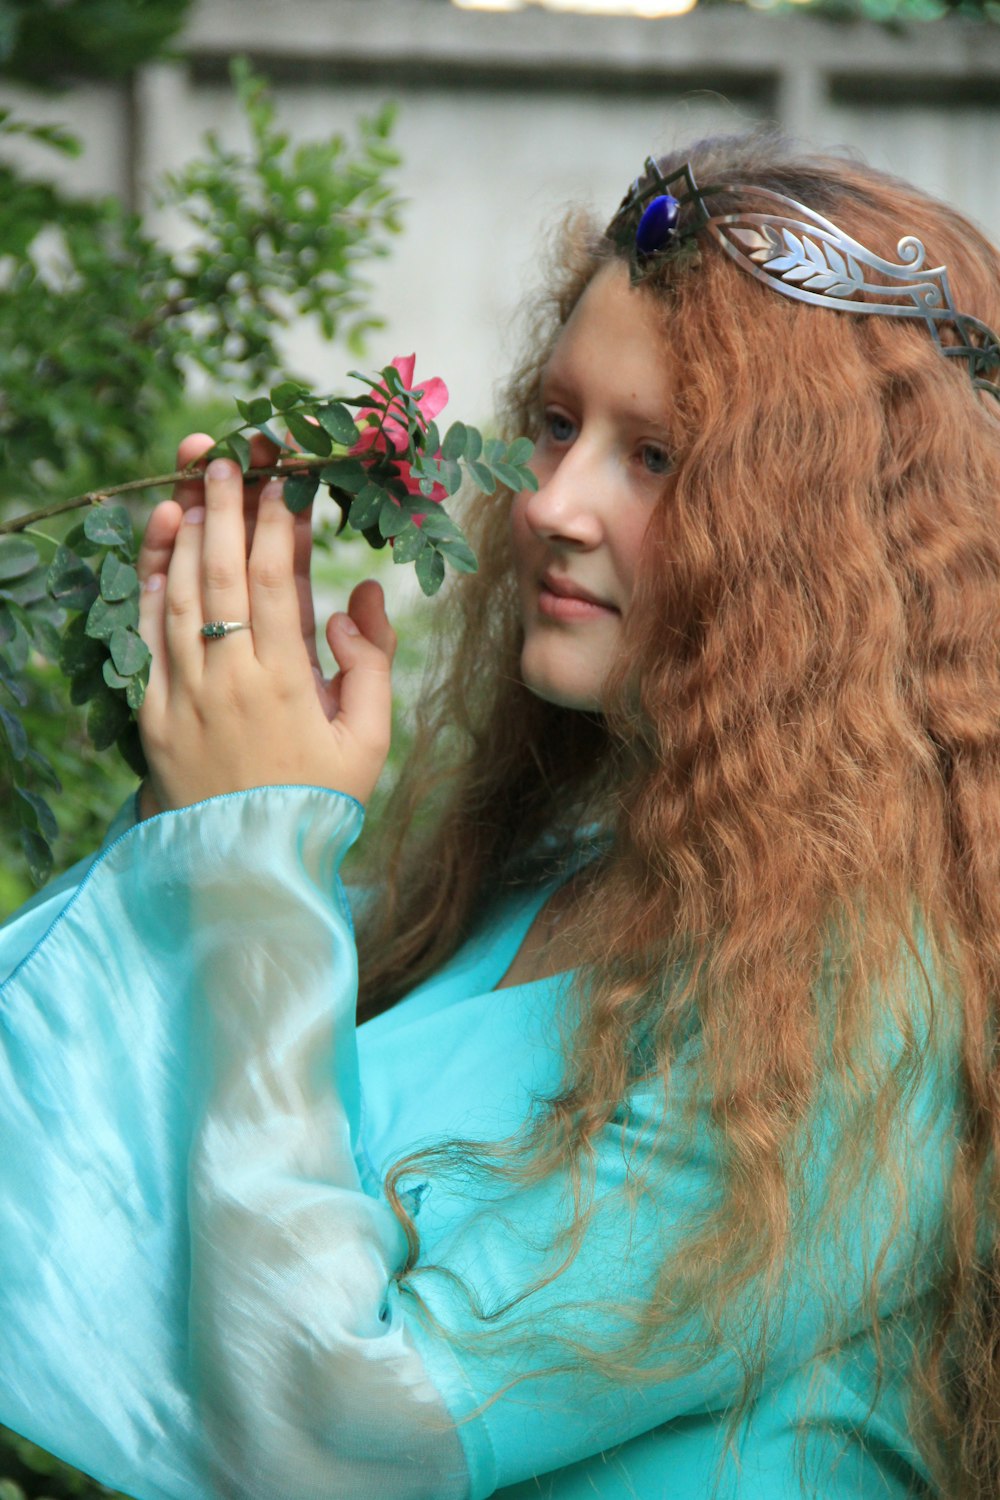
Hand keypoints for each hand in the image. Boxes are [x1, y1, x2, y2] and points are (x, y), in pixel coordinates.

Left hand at [135, 452, 395, 813]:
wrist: (245, 869)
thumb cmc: (318, 802)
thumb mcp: (368, 741)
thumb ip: (371, 665)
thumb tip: (355, 598)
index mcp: (287, 683)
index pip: (280, 580)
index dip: (281, 521)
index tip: (287, 476)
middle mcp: (229, 678)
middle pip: (225, 571)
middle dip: (228, 504)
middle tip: (231, 451)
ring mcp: (184, 693)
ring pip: (181, 591)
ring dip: (189, 528)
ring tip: (197, 477)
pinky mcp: (151, 709)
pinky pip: (147, 630)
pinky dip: (151, 579)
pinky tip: (161, 536)